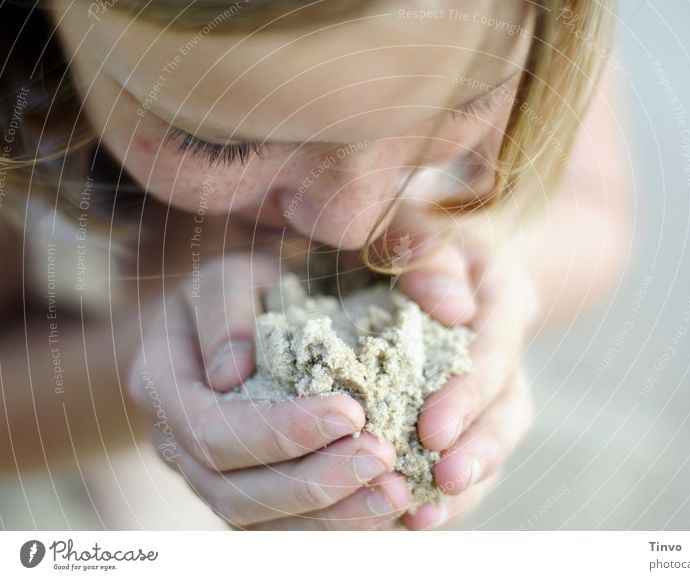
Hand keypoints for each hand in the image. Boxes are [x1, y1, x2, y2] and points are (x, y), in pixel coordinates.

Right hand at [128, 252, 409, 529]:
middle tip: (382, 458)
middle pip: (233, 493)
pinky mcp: (243, 490)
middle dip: (313, 482)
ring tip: (395, 492)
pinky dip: (333, 524)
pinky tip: (383, 507)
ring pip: (258, 522)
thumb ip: (225, 306)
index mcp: (161, 384)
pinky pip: (281, 526)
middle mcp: (175, 443)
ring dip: (330, 516)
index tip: (350, 412)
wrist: (220, 322)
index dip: (278, 432)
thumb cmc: (233, 291)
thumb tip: (230, 372)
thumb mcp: (229, 274)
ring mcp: (206, 476)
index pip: (211, 430)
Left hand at [391, 212, 538, 528]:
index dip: (470, 391)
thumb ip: (424, 247)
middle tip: (442, 480)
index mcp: (502, 293)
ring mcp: (494, 382)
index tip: (433, 430)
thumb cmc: (403, 235)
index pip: (497, 345)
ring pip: (495, 439)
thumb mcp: (408, 222)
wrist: (413, 256)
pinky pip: (469, 453)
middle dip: (480, 447)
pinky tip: (413, 514)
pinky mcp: (471, 410)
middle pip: (510, 404)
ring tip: (426, 515)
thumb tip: (453, 307)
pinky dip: (446, 488)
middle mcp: (506, 344)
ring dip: (467, 481)